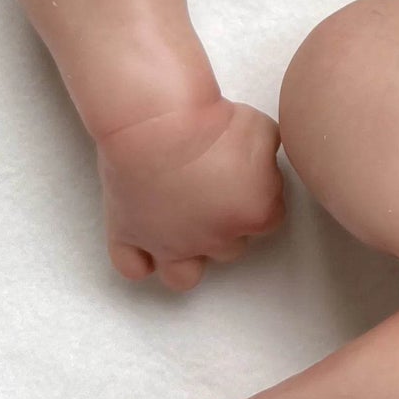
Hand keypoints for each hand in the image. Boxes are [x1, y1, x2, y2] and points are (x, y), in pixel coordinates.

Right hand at [96, 98, 286, 290]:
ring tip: (184, 229)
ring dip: (188, 257)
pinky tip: (146, 240)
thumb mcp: (263, 129)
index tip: (245, 177)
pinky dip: (139, 260)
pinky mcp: (129, 235)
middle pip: (229, 247)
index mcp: (253, 215)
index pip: (268, 219)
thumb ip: (269, 158)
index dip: (256, 197)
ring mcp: (169, 244)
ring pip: (184, 277)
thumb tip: (263, 165)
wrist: (158, 121)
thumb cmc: (212, 122)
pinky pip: (133, 268)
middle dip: (223, 222)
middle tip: (212, 190)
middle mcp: (213, 239)